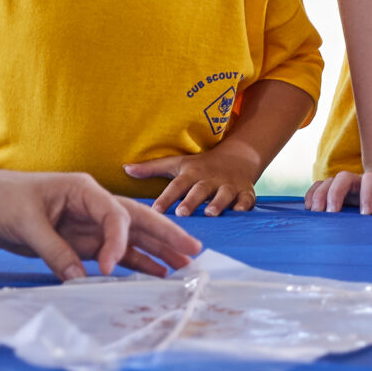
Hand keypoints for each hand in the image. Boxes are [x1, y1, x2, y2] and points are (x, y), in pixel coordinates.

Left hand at [0, 167, 199, 280]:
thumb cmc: (4, 201)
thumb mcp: (27, 224)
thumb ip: (55, 251)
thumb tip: (80, 279)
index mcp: (84, 190)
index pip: (115, 215)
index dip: (117, 242)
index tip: (106, 267)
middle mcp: (93, 205)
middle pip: (137, 220)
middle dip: (166, 235)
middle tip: (193, 251)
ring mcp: (90, 224)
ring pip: (131, 238)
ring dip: (157, 251)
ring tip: (184, 267)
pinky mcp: (82, 241)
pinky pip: (114, 253)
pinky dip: (133, 263)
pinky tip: (154, 274)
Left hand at [127, 141, 264, 216]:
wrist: (238, 157)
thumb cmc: (201, 165)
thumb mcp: (177, 164)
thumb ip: (151, 169)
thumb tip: (125, 168)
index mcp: (192, 173)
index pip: (176, 185)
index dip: (166, 197)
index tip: (155, 210)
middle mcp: (210, 179)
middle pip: (199, 190)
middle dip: (191, 201)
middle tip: (182, 213)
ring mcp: (228, 185)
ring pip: (223, 194)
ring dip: (217, 203)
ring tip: (210, 214)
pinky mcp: (245, 192)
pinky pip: (246, 199)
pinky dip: (244, 205)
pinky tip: (239, 213)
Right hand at [305, 163, 371, 214]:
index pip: (370, 180)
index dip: (367, 194)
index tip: (366, 214)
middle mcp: (359, 180)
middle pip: (342, 178)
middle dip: (335, 193)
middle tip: (331, 213)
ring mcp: (346, 185)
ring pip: (328, 182)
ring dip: (319, 195)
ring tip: (315, 214)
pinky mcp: (337, 191)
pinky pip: (319, 188)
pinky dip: (311, 195)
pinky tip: (308, 209)